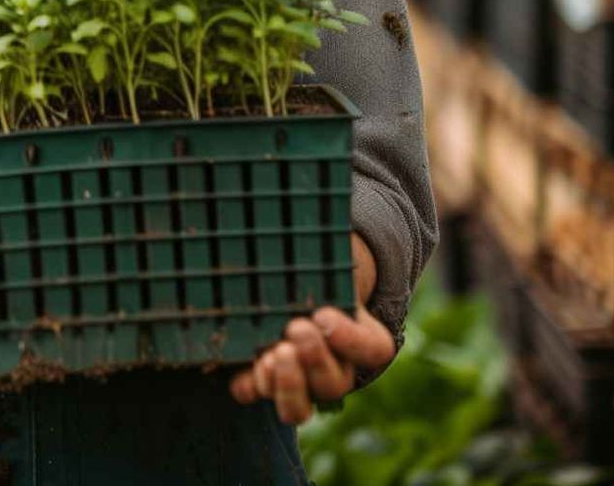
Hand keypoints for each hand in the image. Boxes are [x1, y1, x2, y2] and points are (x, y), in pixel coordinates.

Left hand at [229, 233, 393, 424]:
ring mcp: (298, 380)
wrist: (287, 275)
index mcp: (362, 337)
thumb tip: (317, 204)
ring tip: (272, 355)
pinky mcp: (263, 380)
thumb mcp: (327, 252)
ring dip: (287, 385)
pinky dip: (249, 387)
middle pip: (335, 383)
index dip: (350, 338)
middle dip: (314, 359)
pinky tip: (241, 377)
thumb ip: (330, 244)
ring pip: (301, 408)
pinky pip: (257, 396)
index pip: (373, 349)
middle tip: (295, 329)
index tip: (323, 314)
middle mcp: (335, 367)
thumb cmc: (314, 261)